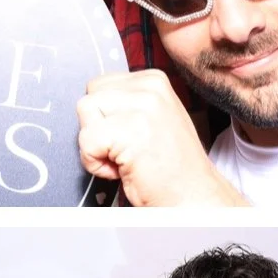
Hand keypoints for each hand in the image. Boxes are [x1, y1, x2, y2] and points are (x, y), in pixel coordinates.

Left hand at [77, 69, 246, 206]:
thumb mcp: (153, 120)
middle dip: (96, 127)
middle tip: (124, 151)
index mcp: (154, 80)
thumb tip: (94, 104)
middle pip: (90, 96)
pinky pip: (87, 139)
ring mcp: (142, 106)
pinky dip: (95, 162)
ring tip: (121, 159)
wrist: (192, 196)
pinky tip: (121, 170)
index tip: (128, 138)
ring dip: (94, 143)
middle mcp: (149, 87)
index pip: (101, 85)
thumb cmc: (171, 168)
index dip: (105, 117)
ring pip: (85, 112)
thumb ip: (126, 105)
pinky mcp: (129, 129)